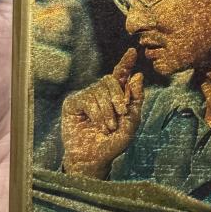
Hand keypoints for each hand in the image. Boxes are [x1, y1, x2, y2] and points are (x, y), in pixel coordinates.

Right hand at [62, 48, 143, 176]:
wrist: (94, 159)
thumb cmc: (113, 142)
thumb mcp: (131, 122)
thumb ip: (136, 100)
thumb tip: (137, 75)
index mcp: (116, 95)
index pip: (121, 74)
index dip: (125, 63)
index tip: (133, 52)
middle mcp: (100, 92)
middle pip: (111, 80)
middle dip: (118, 96)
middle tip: (121, 113)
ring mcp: (86, 96)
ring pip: (99, 91)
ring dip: (107, 111)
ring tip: (108, 127)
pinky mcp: (73, 103)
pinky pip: (88, 99)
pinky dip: (96, 113)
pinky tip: (97, 125)